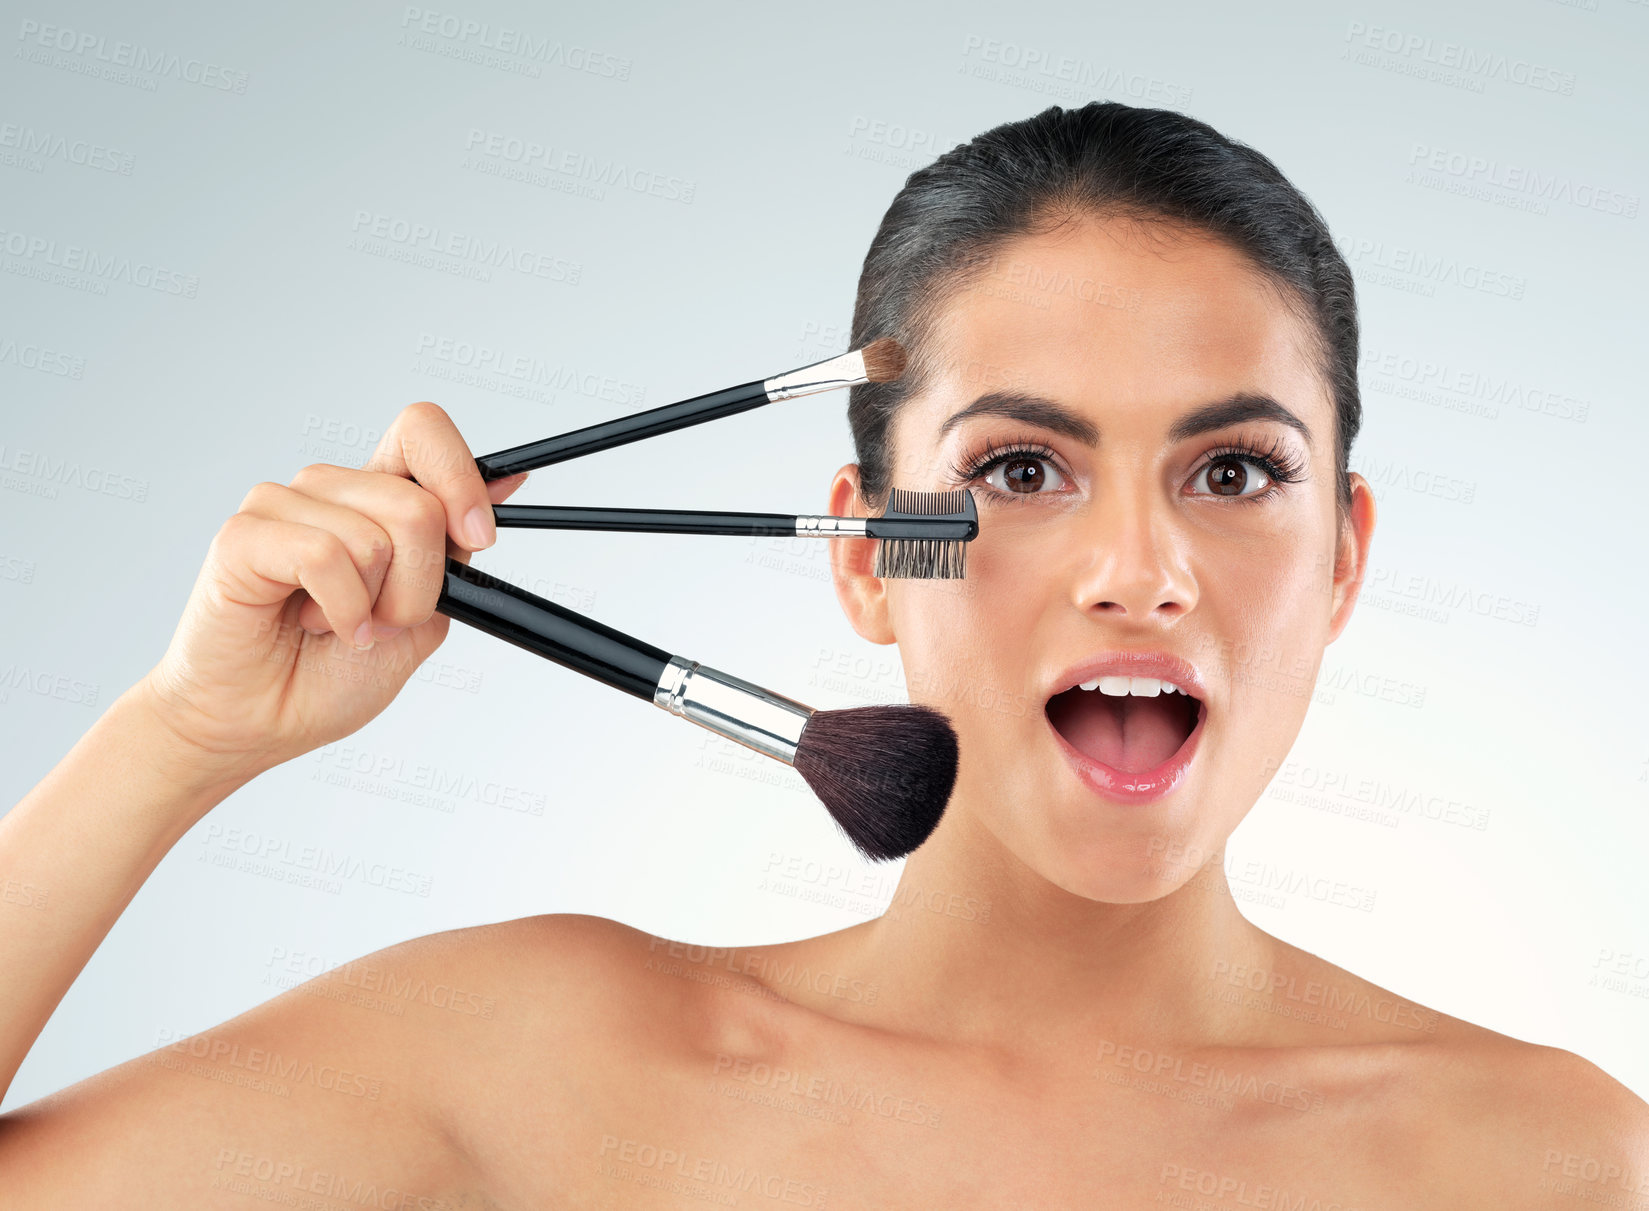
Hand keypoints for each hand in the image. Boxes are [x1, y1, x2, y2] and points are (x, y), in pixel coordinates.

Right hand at [138, 402, 528, 791]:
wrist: (262, 723)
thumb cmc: (331, 674)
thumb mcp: (424, 617)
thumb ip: (457, 553)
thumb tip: (510, 480)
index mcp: (374, 497)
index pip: (423, 430)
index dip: (460, 476)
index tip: (477, 538)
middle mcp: (329, 490)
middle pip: (417, 504)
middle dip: (419, 588)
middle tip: (383, 622)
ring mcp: (282, 505)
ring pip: (375, 537)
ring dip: (374, 606)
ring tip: (340, 626)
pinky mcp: (244, 534)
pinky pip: (324, 556)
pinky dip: (339, 609)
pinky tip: (318, 626)